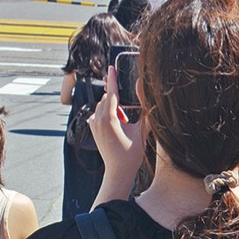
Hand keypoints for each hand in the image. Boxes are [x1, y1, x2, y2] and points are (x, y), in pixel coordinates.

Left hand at [89, 66, 146, 191]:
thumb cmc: (131, 154)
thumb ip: (145, 110)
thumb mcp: (142, 130)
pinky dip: (107, 114)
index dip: (113, 78)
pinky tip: (116, 126)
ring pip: (103, 105)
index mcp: (109, 118)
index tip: (112, 67)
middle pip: (108, 98)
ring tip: (123, 125)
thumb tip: (146, 95)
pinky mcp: (92, 128)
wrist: (118, 171)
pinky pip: (99, 113)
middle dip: (118, 100)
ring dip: (113, 108)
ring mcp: (93, 124)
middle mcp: (98, 119)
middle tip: (128, 117)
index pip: (112, 92)